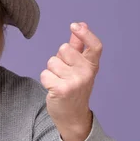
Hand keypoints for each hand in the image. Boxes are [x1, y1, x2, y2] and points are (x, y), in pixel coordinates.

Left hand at [40, 22, 101, 140]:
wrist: (72, 116)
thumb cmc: (74, 88)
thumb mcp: (80, 68)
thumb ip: (79, 46)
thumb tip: (80, 24)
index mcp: (92, 66)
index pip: (95, 46)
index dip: (85, 34)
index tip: (75, 25)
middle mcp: (86, 73)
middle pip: (64, 49)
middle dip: (59, 58)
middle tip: (64, 73)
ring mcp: (75, 82)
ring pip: (52, 62)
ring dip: (51, 71)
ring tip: (59, 81)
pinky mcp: (62, 90)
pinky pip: (45, 74)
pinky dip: (45, 80)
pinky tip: (53, 88)